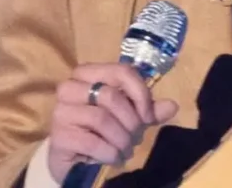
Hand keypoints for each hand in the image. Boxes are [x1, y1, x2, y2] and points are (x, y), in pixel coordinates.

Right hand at [46, 63, 179, 182]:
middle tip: (135, 137)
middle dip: (131, 121)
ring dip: (122, 139)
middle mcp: (69, 87)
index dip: (140, 93)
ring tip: (126, 149)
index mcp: (88, 73)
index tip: (148, 116)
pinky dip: (110, 153)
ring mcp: (61, 111)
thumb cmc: (102, 130)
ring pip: (102, 119)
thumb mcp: (129, 116)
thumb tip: (172, 106)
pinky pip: (93, 142)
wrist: (74, 159)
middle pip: (111, 96)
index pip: (121, 71)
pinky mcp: (58, 136)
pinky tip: (113, 157)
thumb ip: (149, 109)